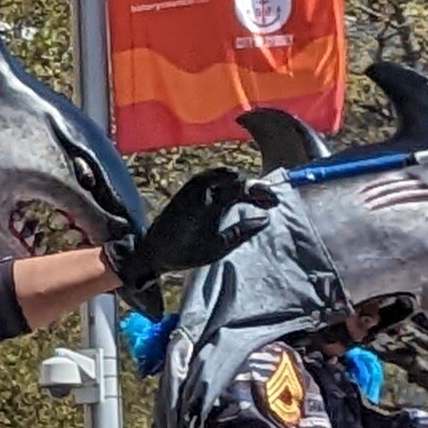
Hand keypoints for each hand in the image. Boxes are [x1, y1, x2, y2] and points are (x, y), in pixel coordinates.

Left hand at [119, 166, 262, 286]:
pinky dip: (223, 180)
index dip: (260, 194)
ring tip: (251, 195)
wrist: (153, 251)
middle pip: (233, 180)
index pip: (241, 190)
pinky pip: (208, 177)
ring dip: (239, 182)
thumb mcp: (218, 247)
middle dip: (253, 188)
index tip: (274, 203)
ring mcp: (190, 189)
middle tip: (265, 200)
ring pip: (220, 175)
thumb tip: (264, 219)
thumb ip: (242, 231)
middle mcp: (199, 192)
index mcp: (208, 205)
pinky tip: (232, 190)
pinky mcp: (185, 191)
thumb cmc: (186, 252)